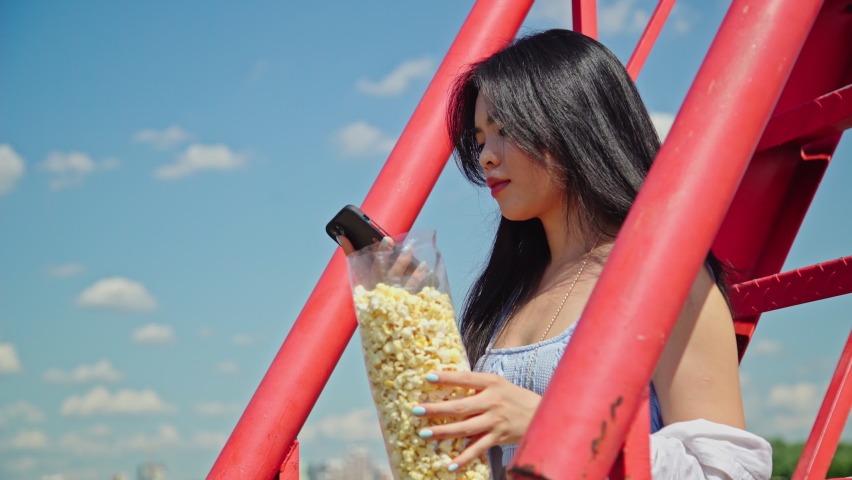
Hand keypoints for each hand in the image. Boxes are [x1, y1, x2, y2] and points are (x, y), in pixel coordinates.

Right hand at [338, 235, 428, 289]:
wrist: (389, 322)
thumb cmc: (378, 293)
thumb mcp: (365, 278)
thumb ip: (353, 255)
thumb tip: (342, 236)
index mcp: (367, 281)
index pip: (357, 265)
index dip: (351, 252)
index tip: (347, 237)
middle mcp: (378, 286)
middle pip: (379, 269)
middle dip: (382, 254)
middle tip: (388, 240)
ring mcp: (392, 293)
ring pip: (397, 276)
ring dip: (402, 262)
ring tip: (409, 248)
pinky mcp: (405, 298)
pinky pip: (412, 286)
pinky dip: (418, 276)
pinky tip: (424, 265)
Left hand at [414, 370, 541, 469]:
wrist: (542, 414)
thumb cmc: (514, 397)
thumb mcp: (497, 384)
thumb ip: (476, 386)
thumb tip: (447, 384)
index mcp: (491, 383)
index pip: (465, 379)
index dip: (447, 378)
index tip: (428, 377)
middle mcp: (492, 401)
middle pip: (460, 406)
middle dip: (436, 409)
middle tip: (416, 411)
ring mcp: (495, 421)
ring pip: (465, 428)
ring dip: (443, 432)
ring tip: (424, 434)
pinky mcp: (499, 437)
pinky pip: (478, 449)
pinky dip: (464, 459)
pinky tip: (450, 465)